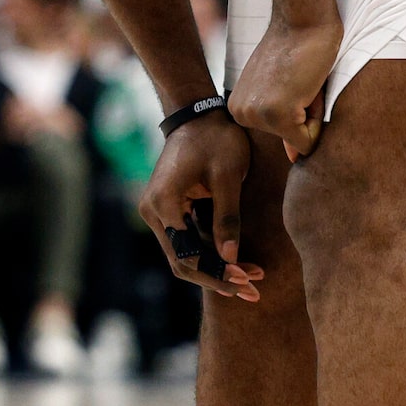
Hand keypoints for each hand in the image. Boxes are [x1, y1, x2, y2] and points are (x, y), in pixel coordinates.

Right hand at [136, 110, 265, 301]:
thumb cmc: (217, 139)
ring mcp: (156, 212)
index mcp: (164, 203)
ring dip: (214, 269)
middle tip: (252, 291)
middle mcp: (153, 212)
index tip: (246, 281)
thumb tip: (230, 259)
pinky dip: (209, 254)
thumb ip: (227, 218)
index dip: (217, 273)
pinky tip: (236, 263)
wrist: (197, 115)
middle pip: (182, 262)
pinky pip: (186, 241)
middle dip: (217, 278)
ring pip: (183, 255)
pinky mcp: (167, 211)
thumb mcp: (229, 176)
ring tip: (250, 281)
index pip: (188, 254)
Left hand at [231, 12, 342, 158]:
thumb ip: (288, 125)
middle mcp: (241, 115)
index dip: (300, 111)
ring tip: (302, 79)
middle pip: (291, 139)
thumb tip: (294, 157)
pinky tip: (306, 85)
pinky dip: (318, 116)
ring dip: (312, 112)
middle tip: (299, 78)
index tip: (292, 80)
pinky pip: (309, 139)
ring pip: (302, 139)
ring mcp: (257, 116)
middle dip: (306, 114)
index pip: (282, 135)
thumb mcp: (285, 90)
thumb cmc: (298, 48)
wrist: (302, 18)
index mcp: (240, 108)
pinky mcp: (277, 114)